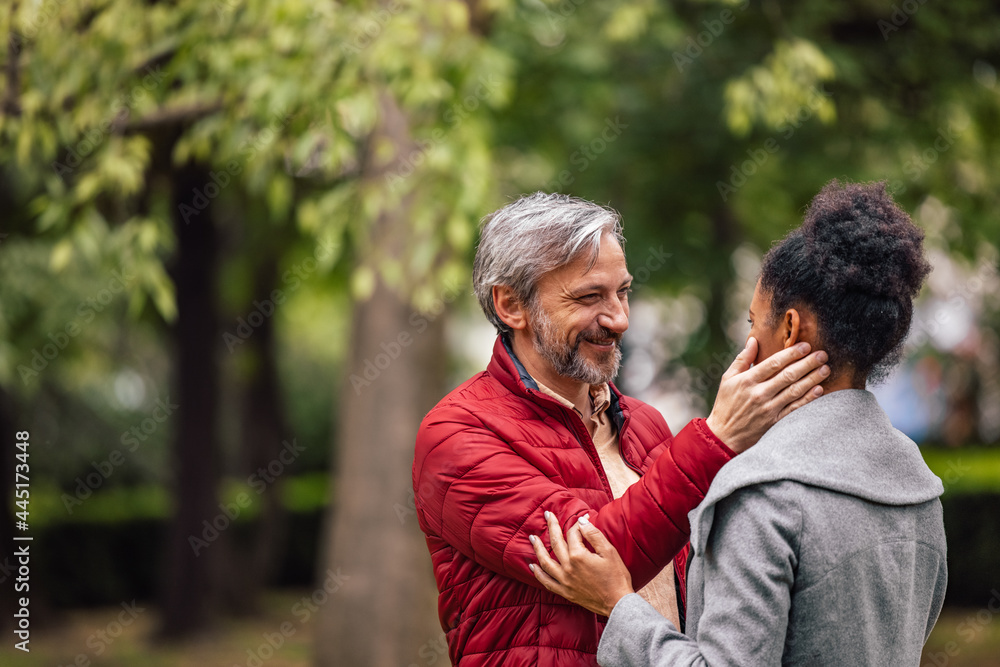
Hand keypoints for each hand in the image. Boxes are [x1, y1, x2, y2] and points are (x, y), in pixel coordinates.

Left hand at [528, 511, 633, 616]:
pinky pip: (546, 582)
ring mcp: (564, 581)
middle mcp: (568, 567)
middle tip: (547, 515)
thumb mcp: (609, 552)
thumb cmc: (616, 577)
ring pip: (545, 561)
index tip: (583, 519)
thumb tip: (581, 522)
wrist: (618, 604)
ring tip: (532, 538)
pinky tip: (533, 566)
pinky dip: (538, 574)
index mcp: (578, 556)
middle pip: (556, 543)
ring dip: (538, 548)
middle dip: (551, 526)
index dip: (578, 525)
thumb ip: (594, 535)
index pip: (573, 534)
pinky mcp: (564, 592)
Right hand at [706, 337, 829, 452]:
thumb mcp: (727, 379)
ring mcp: (768, 409)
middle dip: (808, 363)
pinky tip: (819, 390)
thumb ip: (742, 359)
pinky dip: (808, 399)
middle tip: (822, 354)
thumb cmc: (726, 404)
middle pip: (788, 375)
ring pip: (795, 391)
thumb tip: (754, 340)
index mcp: (747, 381)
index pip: (773, 363)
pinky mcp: (775, 422)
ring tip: (825, 369)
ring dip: (812, 379)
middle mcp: (759, 394)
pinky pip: (795, 408)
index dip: (791, 353)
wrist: (724, 436)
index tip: (806, 346)